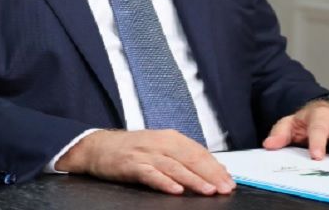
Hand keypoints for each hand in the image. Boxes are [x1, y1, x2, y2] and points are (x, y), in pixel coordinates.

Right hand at [54, 129, 235, 195]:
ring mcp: (146, 154)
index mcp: (170, 137)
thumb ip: (182, 157)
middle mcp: (160, 143)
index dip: (216, 167)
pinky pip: (151, 174)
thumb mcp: (159, 147)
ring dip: (193, 179)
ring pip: (175, 167)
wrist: (98, 146)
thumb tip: (209, 171)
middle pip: (190, 158)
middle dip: (211, 174)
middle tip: (225, 188)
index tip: (229, 180)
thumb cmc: (132, 149)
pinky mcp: (132, 165)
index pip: (199, 152)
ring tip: (208, 190)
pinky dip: (164, 182)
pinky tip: (176, 190)